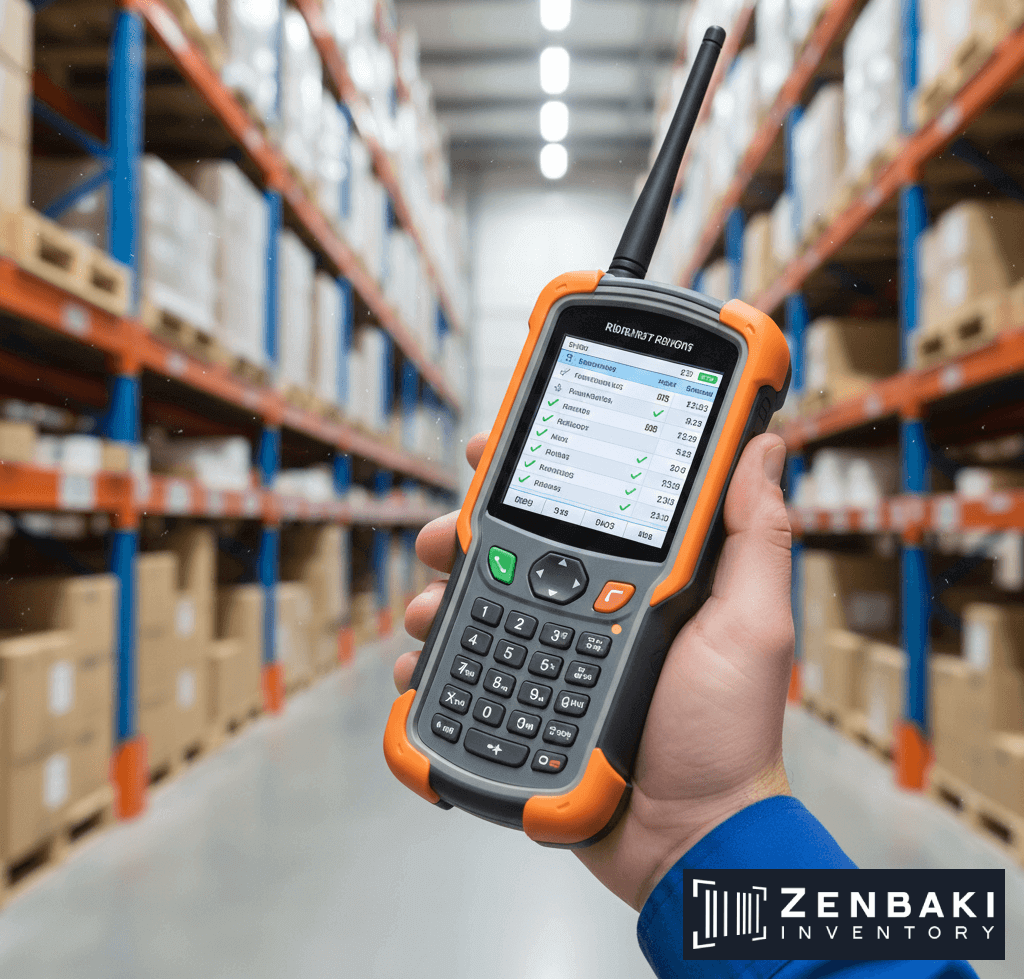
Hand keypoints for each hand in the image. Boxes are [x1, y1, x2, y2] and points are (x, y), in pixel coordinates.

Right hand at [395, 431, 793, 911]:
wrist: (686, 836)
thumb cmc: (727, 733)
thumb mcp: (752, 624)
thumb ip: (755, 539)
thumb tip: (760, 448)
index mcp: (640, 579)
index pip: (581, 506)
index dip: (533, 472)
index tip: (492, 450)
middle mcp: (593, 609)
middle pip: (514, 552)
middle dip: (464, 535)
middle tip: (439, 538)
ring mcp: (555, 656)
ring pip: (480, 608)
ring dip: (441, 598)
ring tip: (426, 610)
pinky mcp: (527, 702)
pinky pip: (468, 674)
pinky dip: (437, 664)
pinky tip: (420, 665)